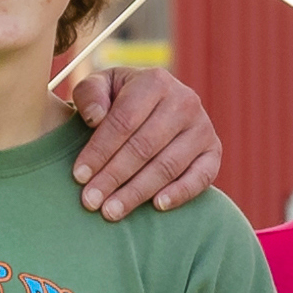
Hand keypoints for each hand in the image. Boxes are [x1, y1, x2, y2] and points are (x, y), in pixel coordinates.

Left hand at [68, 60, 229, 221]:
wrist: (157, 104)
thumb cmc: (119, 99)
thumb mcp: (101, 86)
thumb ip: (90, 94)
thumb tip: (95, 117)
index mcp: (155, 81)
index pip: (123, 121)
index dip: (100, 150)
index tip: (79, 176)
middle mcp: (184, 101)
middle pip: (144, 146)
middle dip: (114, 177)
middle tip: (90, 201)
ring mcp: (203, 127)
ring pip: (167, 165)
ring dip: (137, 192)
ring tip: (111, 212)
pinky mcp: (214, 151)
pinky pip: (201, 177)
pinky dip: (180, 193)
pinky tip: (157, 206)